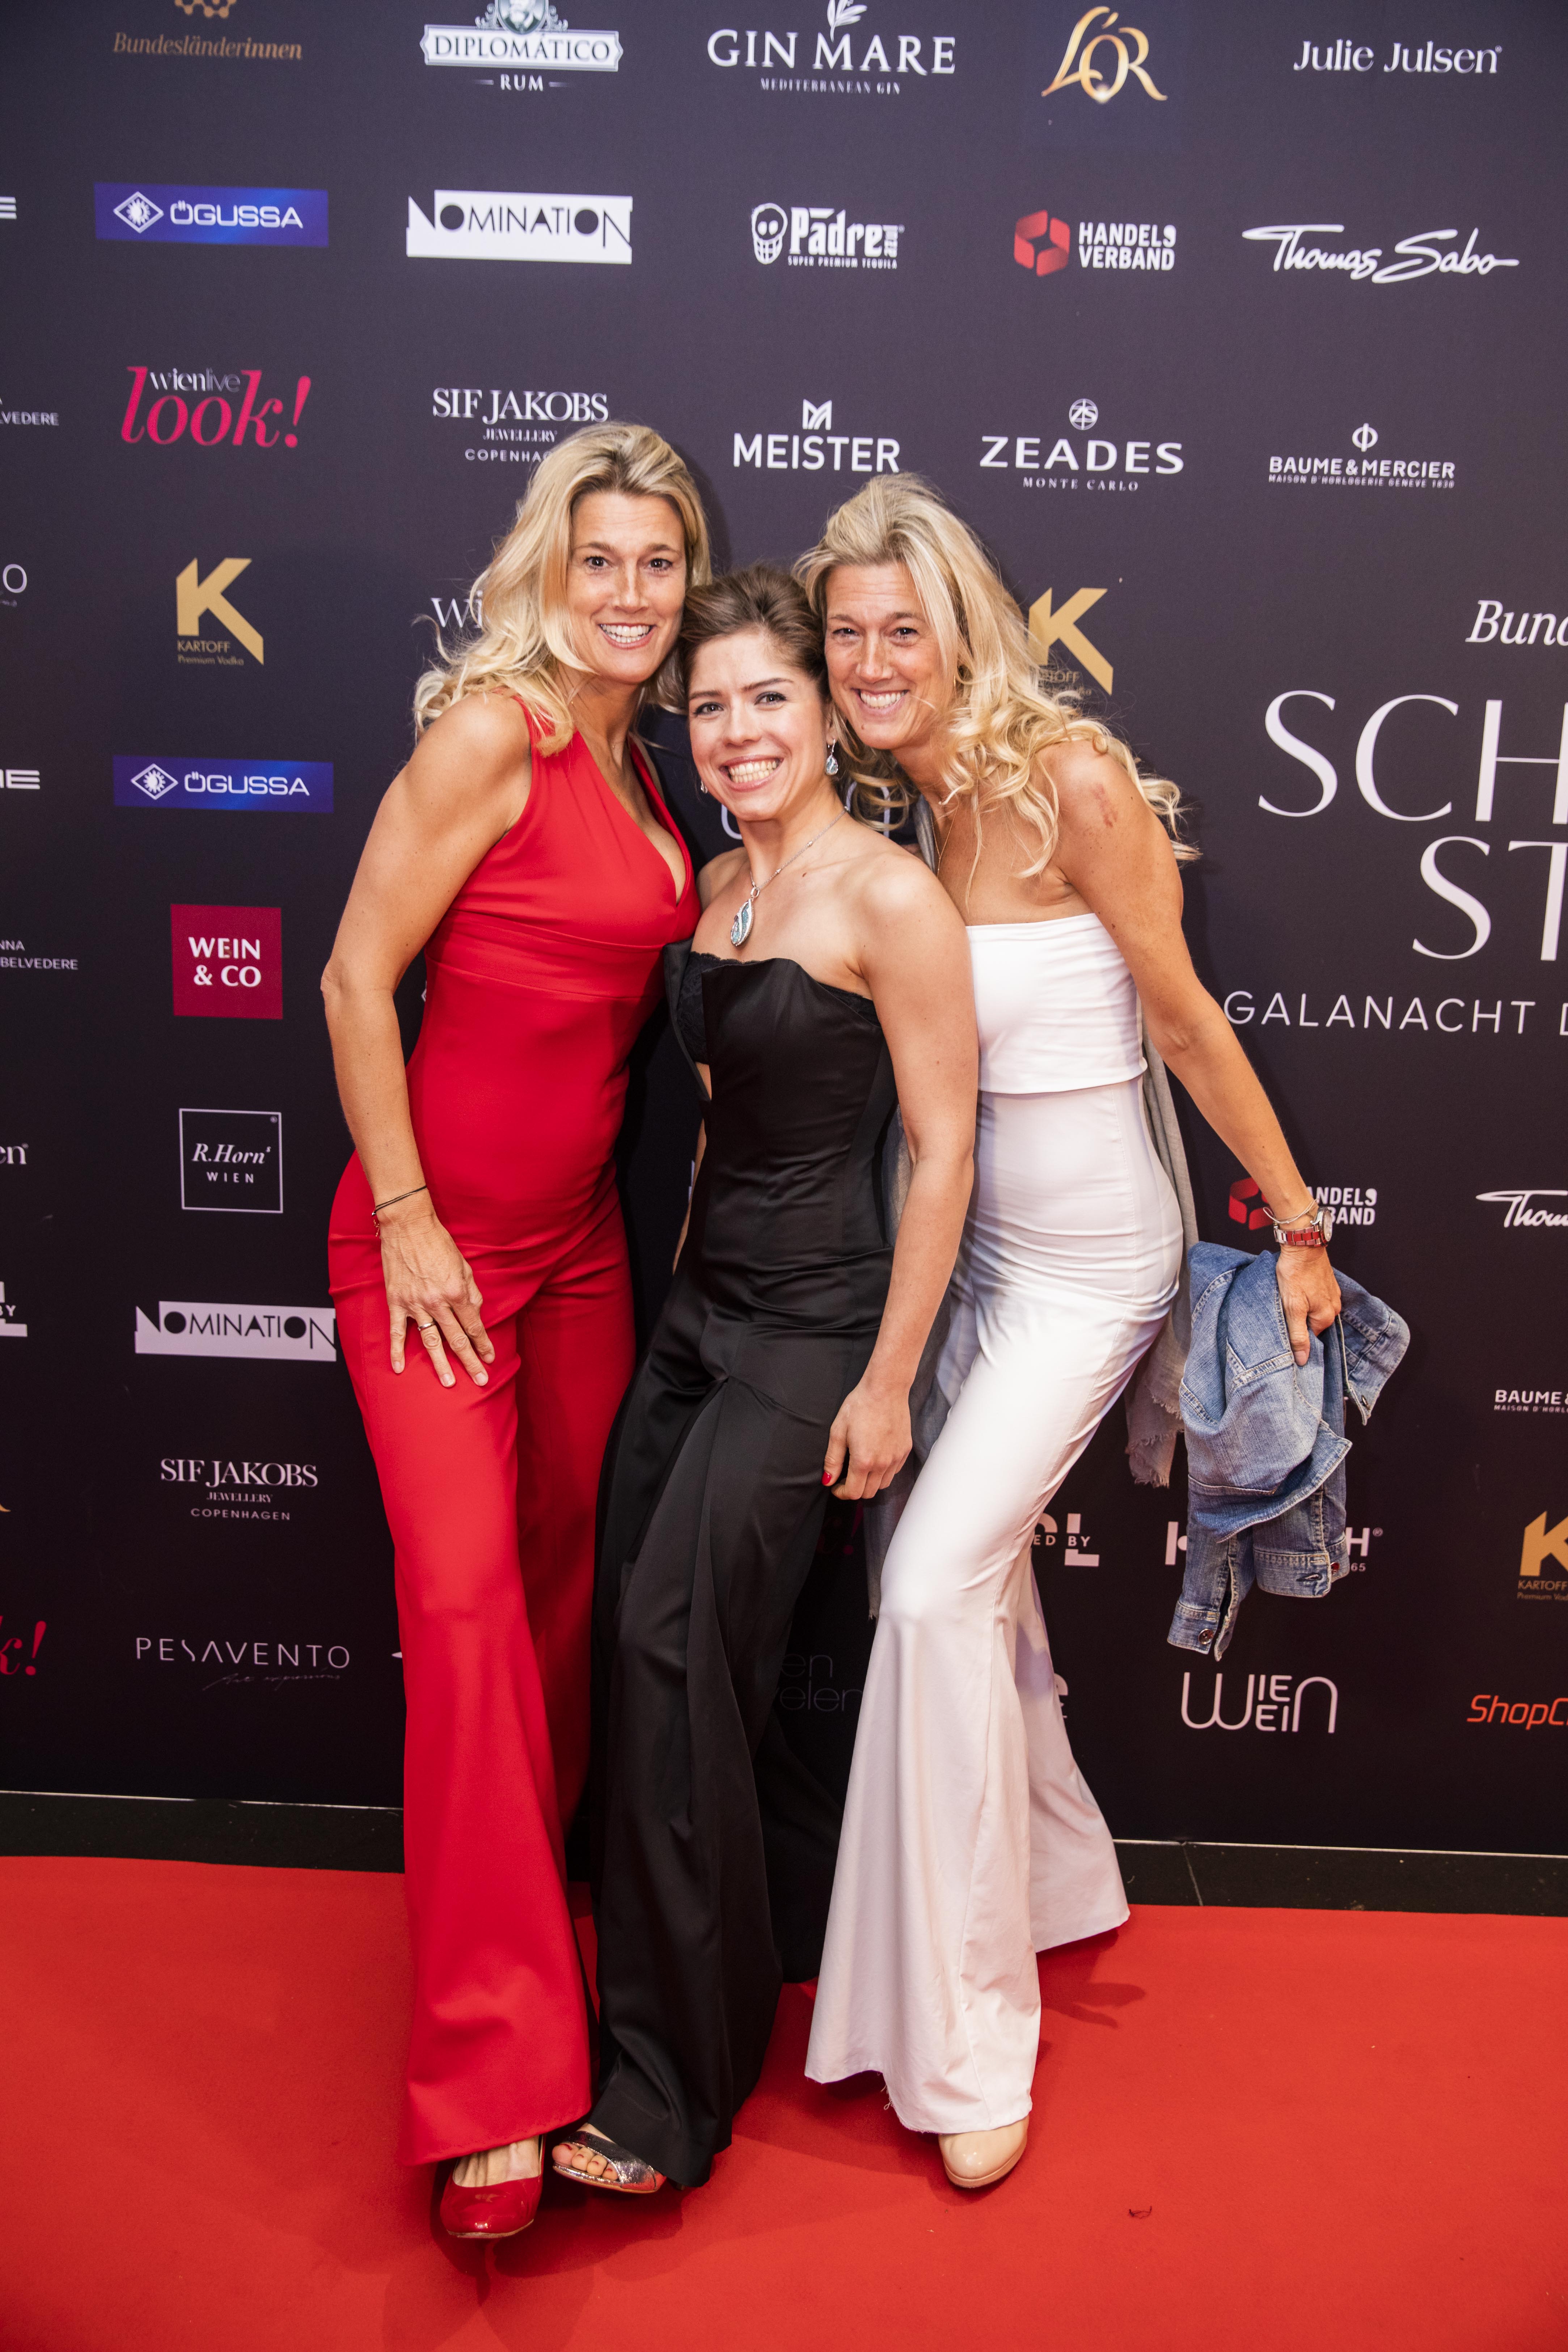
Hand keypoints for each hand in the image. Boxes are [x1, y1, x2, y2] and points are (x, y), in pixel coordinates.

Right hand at [377, 1198, 493, 1388]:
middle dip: (470, 1361)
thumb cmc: (439, 1243)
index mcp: (457, 1291)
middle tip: (480, 1380)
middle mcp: (438, 1302)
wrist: (408, 1226)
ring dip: (440, 1364)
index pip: (474, 1325)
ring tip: (449, 1383)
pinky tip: (400, 1368)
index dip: (483, 1344)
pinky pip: (396, 1331)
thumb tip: (476, 1313)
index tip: (490, 1358)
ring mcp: (415, 1304)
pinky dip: (397, 1351)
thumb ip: (471, 1291)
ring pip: (430, 1341)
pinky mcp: (396, 1302)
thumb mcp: (464, 1265)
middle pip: (457, 1338)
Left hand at [822, 1375, 910, 1500]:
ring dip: (870, 1483)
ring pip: (883, 1485)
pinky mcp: (905, 1450)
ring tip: (860, 1469)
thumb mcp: (838, 1431)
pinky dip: (883, 1472)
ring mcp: (896, 1458)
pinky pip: (894, 1471)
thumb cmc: (859, 1406)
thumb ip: (833, 1460)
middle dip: (854, 1490)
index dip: (841, 1493)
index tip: (835, 1486)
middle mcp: (883, 1464)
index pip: (853, 1493)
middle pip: (868, 1492)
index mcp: (863, 1461)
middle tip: (845, 1478)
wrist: (885, 1389)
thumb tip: (828, 1481)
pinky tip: (875, 1458)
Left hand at [1276, 1245, 1341, 1368]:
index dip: (1296, 1335)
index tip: (1284, 1329)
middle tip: (1283, 1312)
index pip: (1310, 1338)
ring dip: (1302, 1308)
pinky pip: (1316, 1298)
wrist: (1302, 1244)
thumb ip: (1298, 1335)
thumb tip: (1303, 1360)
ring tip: (1289, 1300)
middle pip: (1313, 1324)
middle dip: (1299, 1321)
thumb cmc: (1295, 1274)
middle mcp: (1333, 1307)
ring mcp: (1332, 1294)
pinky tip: (1296, 1291)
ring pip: (1314, 1310)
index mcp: (1326, 1317)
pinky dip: (1306, 1298)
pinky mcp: (1327, 1284)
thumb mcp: (1292, 1308)